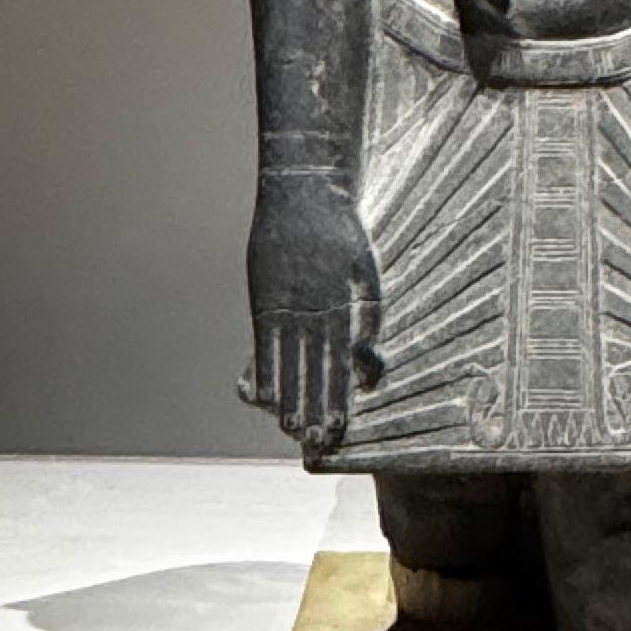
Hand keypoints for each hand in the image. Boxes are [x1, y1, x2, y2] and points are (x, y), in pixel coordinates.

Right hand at [244, 172, 379, 456]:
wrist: (305, 188)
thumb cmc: (342, 230)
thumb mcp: (368, 268)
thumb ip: (370, 314)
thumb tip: (368, 360)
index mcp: (340, 305)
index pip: (338, 365)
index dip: (337, 400)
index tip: (337, 428)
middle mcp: (310, 310)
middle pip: (312, 370)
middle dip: (314, 408)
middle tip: (314, 442)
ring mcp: (283, 303)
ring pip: (286, 362)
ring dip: (288, 397)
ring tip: (289, 428)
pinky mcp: (262, 295)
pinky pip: (261, 342)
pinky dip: (261, 370)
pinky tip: (261, 398)